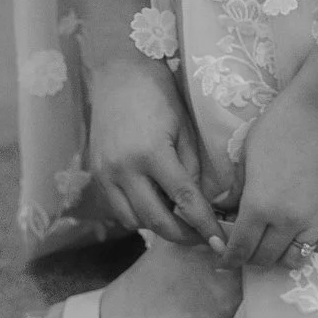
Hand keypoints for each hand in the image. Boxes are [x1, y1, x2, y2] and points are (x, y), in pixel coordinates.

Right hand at [87, 56, 226, 252]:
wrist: (118, 72)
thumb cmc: (159, 94)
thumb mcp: (183, 127)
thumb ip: (191, 167)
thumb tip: (197, 202)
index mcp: (152, 153)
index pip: (185, 201)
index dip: (204, 226)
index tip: (221, 244)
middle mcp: (125, 169)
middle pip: (156, 221)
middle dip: (183, 236)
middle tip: (203, 240)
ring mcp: (106, 174)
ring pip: (134, 221)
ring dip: (159, 226)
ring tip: (180, 220)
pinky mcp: (97, 174)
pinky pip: (118, 210)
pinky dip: (138, 215)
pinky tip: (155, 205)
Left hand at [217, 82, 317, 272]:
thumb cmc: (280, 125)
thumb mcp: (247, 156)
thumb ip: (236, 190)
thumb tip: (223, 209)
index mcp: (259, 206)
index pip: (239, 248)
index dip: (227, 259)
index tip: (222, 261)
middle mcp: (287, 221)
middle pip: (265, 258)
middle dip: (249, 258)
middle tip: (245, 247)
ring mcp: (316, 220)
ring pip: (294, 260)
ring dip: (279, 256)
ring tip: (272, 242)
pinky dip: (306, 247)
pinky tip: (298, 234)